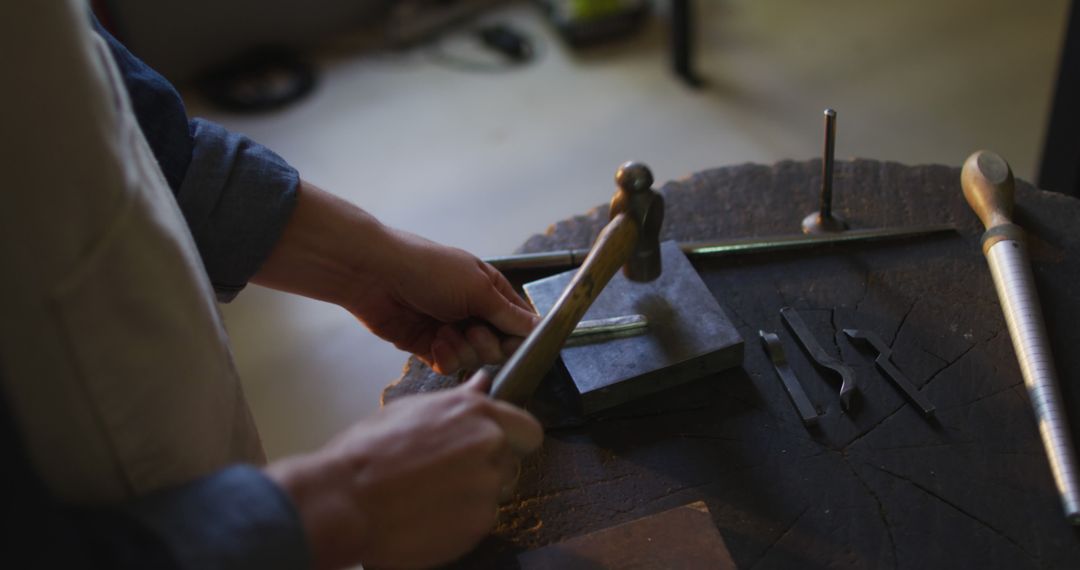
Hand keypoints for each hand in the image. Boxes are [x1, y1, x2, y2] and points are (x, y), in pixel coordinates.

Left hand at [252, 181, 538, 374]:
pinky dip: (445, 357)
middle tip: (470, 329)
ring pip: (475, 359)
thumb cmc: (430, 270)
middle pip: (499, 347)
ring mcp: (453, 330)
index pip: (520, 324)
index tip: (510, 340)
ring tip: (444, 333)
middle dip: (486, 344)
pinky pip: (451, 366)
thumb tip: (540, 327)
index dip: (519, 337)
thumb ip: (509, 314)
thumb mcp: (478, 289)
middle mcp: (475, 312)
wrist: (376, 277)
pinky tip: (433, 342)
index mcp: (491, 291)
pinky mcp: (430, 347)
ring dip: (462, 349)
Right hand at [266, 371, 542, 569]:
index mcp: (476, 412)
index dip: (516, 441)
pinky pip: (480, 521)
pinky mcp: (479, 522)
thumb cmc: (367, 452)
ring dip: (473, 496)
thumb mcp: (412, 410)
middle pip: (510, 464)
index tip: (500, 449)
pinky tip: (427, 515)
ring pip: (494, 494)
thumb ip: (458, 402)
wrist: (345, 500)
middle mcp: (490, 444)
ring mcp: (488, 485)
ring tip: (430, 495)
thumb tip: (483, 383)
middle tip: (447, 476)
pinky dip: (460, 522)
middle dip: (488, 470)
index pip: (528, 429)